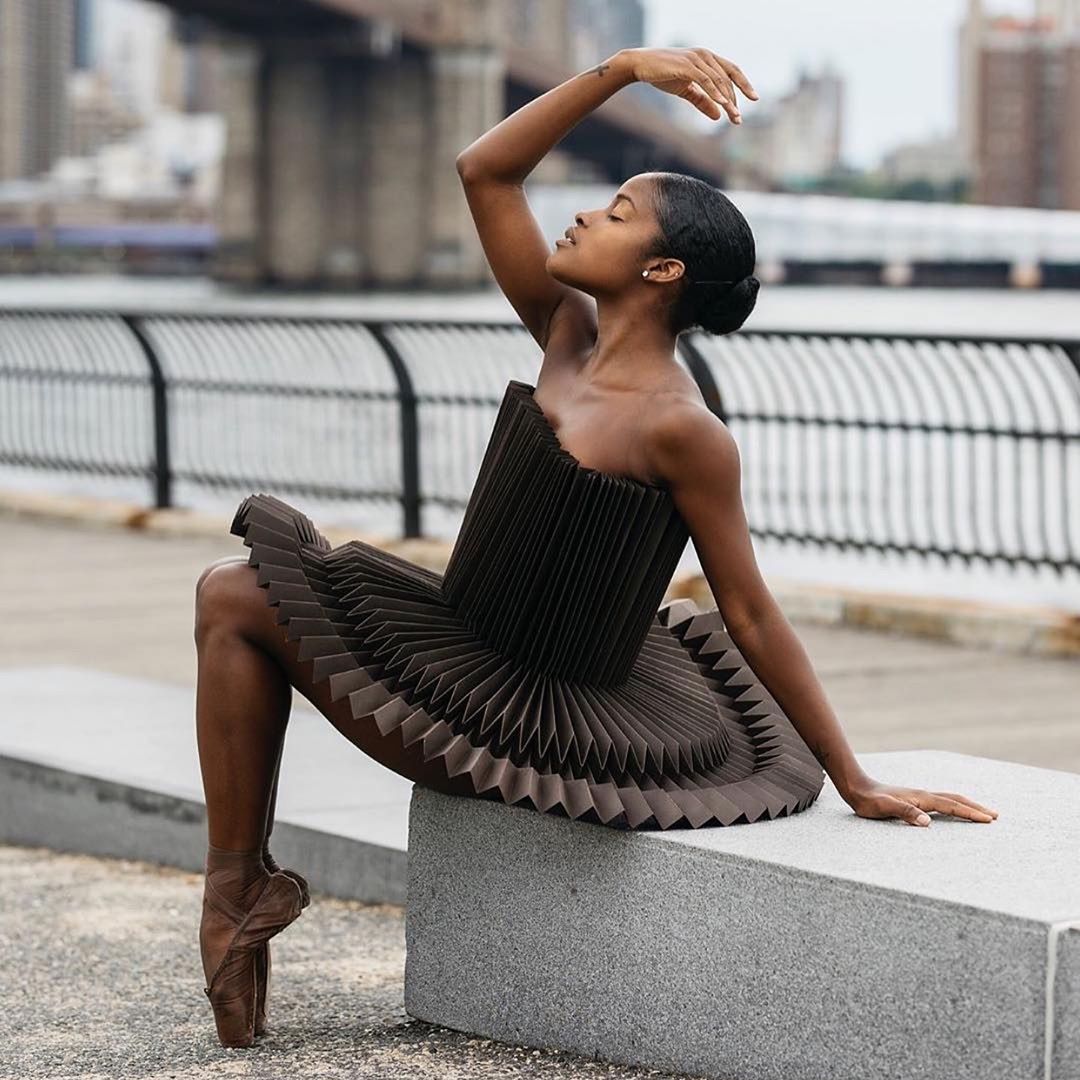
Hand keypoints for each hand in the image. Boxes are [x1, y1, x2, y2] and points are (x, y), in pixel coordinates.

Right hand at [623, 47, 756, 123]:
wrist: (641, 65)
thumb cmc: (663, 74)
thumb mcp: (686, 90)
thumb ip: (702, 102)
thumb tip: (718, 116)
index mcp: (707, 58)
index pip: (731, 70)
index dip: (744, 84)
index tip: (754, 99)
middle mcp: (705, 56)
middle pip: (729, 77)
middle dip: (737, 98)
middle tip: (739, 119)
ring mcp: (697, 59)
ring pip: (719, 81)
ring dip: (728, 101)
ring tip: (734, 117)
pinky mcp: (687, 66)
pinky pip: (706, 80)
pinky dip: (715, 93)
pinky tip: (722, 105)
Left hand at [841, 777, 998, 826]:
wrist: (857, 788)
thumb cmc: (869, 801)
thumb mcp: (884, 808)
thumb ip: (905, 813)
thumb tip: (928, 823)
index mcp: (921, 798)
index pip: (951, 805)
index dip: (970, 813)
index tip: (989, 819)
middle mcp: (923, 795)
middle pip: (955, 799)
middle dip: (975, 808)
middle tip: (995, 816)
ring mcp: (919, 796)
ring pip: (949, 799)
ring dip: (966, 805)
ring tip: (981, 812)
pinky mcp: (914, 800)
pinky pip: (940, 802)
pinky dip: (953, 806)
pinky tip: (953, 810)